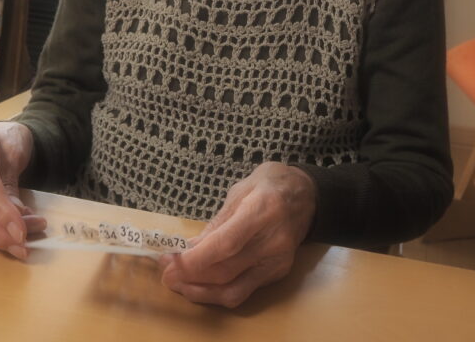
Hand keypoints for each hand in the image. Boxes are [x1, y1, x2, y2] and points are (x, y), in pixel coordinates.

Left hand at [160, 162, 316, 307]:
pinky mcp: (278, 272)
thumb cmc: (271, 184)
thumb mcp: (240, 190)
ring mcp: (278, 260)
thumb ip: (216, 222)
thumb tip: (188, 248)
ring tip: (178, 282)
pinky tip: (201, 283)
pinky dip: (218, 290)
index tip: (169, 262)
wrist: (309, 195)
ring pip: (234, 289)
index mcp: (262, 210)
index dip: (195, 260)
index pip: (226, 245)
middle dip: (190, 276)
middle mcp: (273, 240)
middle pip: (226, 271)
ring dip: (201, 291)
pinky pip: (244, 290)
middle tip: (165, 271)